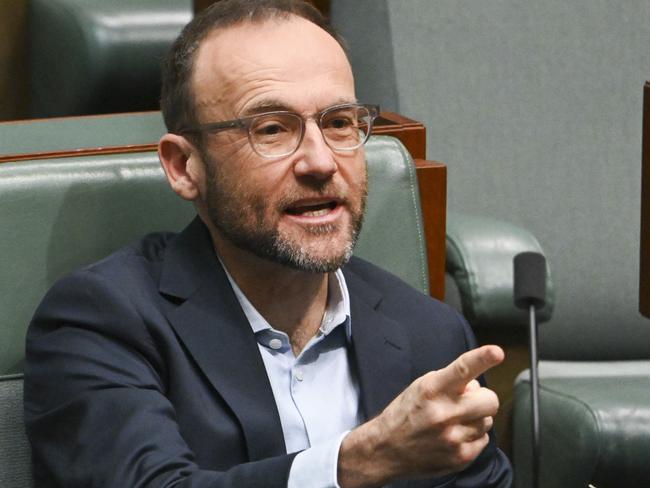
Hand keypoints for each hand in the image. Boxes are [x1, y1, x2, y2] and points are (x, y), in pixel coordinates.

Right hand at [338, 345, 503, 487]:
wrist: (386, 449)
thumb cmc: (405, 413)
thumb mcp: (420, 387)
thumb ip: (450, 382)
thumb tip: (475, 386)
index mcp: (432, 390)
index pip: (462, 369)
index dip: (482, 358)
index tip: (497, 352)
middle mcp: (444, 413)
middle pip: (490, 400)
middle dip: (482, 398)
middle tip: (466, 401)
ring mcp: (453, 438)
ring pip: (488, 421)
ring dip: (476, 418)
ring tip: (454, 421)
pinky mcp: (460, 457)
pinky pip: (484, 439)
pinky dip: (472, 436)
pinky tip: (454, 435)